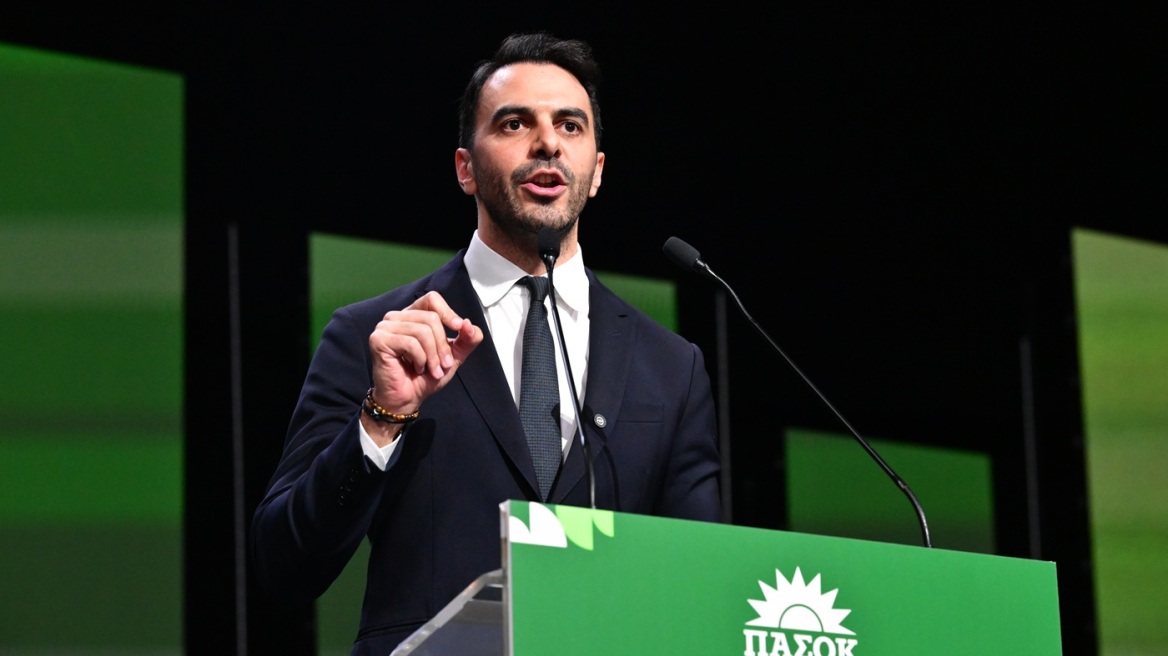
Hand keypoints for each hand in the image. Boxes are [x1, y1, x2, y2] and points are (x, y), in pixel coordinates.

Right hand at [366, 291, 483, 423]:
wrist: (407, 398)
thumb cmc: (425, 376)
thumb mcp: (452, 356)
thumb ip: (466, 339)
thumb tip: (469, 324)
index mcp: (412, 315)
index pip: (431, 299)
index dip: (447, 312)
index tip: (458, 328)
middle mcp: (396, 317)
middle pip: (431, 318)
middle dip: (442, 346)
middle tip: (442, 366)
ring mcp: (385, 327)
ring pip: (422, 331)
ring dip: (433, 356)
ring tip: (431, 370)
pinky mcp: (379, 340)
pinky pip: (410, 343)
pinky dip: (420, 359)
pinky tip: (416, 368)